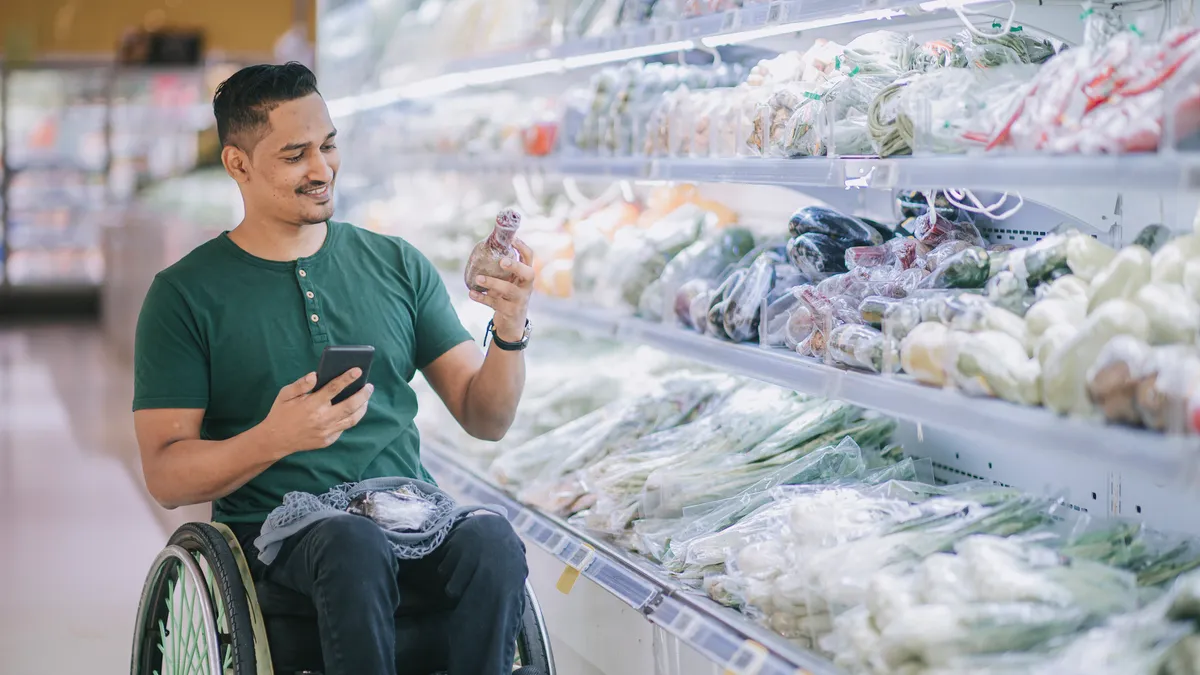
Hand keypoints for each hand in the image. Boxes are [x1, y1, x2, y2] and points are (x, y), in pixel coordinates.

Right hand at [260, 370, 374, 455]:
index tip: (358, 370)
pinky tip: (353, 411)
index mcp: (312, 404)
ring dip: (362, 408)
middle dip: (363, 394)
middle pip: (350, 405)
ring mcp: (326, 431)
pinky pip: (343, 428)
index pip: (334, 388)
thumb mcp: (285, 395)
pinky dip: (350, 418)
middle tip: (369, 386)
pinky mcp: (328, 440)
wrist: (276, 440)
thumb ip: (301, 384)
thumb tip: (315, 375)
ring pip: (352, 419)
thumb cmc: (281, 413)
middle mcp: (322, 418)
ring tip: (366, 399)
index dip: (347, 378)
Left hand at [470, 238, 534, 342]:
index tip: (513, 239)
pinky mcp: (510, 312)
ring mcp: (519, 300)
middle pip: (528, 274)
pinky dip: (482, 298)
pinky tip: (471, 293)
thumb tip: (483, 248)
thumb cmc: (508, 297)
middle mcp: (526, 287)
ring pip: (508, 290)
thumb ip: (502, 270)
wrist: (513, 324)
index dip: (523, 248)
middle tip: (502, 261)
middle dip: (515, 266)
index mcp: (525, 276)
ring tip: (478, 278)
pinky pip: (495, 303)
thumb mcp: (509, 282)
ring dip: (492, 283)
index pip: (530, 258)